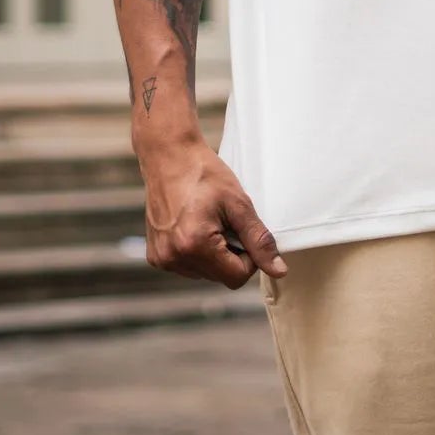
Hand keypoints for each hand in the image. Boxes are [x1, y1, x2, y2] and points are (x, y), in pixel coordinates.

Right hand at [138, 133, 287, 289]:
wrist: (170, 156)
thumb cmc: (204, 173)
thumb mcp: (238, 203)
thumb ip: (259, 240)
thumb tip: (279, 271)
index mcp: (195, 245)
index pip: (237, 277)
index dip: (249, 256)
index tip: (244, 230)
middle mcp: (173, 258)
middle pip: (220, 276)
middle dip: (230, 253)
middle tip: (225, 221)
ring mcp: (162, 259)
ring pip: (205, 273)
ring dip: (213, 254)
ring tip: (208, 221)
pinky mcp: (155, 256)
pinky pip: (187, 266)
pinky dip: (196, 251)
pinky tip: (194, 225)